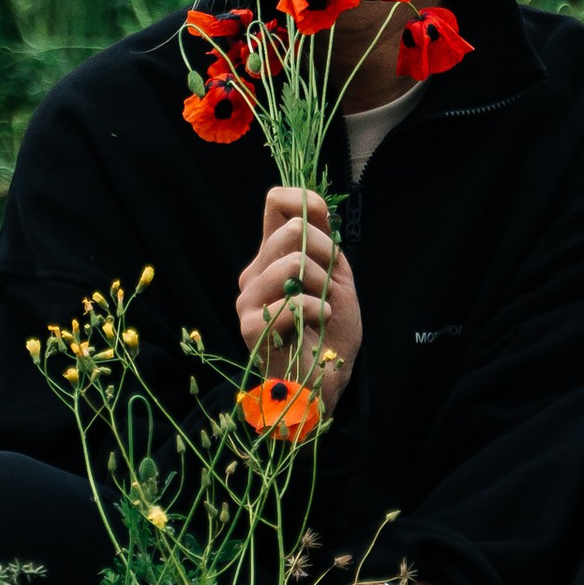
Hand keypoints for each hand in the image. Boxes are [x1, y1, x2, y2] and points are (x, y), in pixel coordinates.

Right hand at [236, 186, 362, 405]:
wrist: (324, 382)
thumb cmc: (329, 333)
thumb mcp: (335, 277)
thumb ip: (323, 241)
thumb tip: (310, 202)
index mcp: (272, 257)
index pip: (276, 202)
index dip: (305, 202)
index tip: (325, 226)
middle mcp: (254, 273)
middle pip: (293, 230)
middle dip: (327, 255)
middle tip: (330, 287)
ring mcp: (248, 299)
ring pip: (293, 262)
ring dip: (324, 286)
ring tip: (325, 309)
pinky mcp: (251, 326)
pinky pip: (293, 300)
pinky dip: (318, 311)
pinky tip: (319, 323)